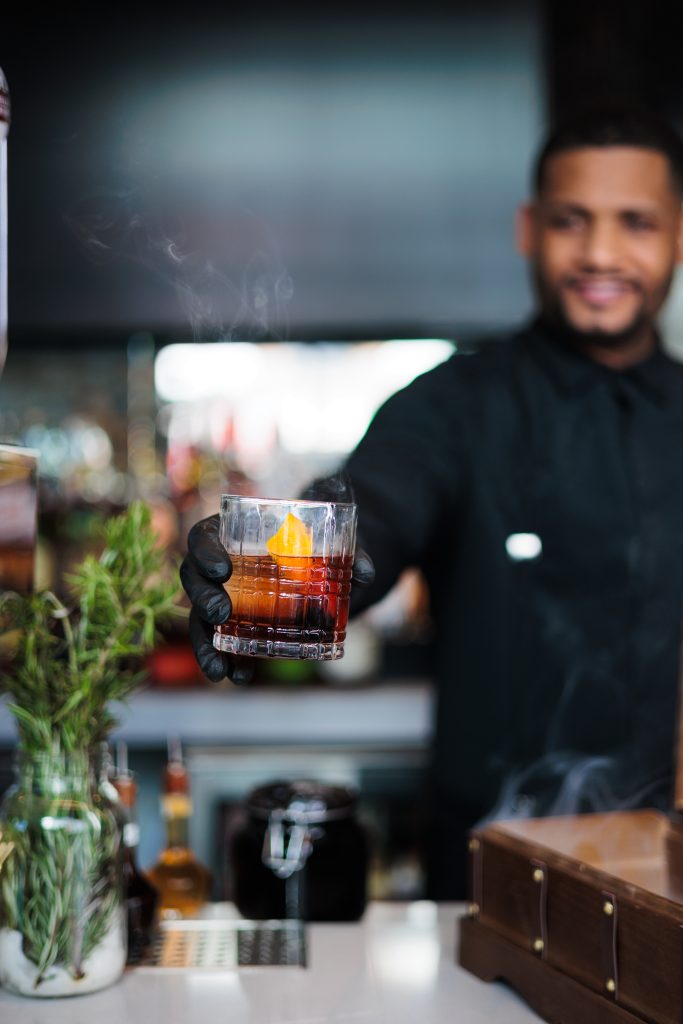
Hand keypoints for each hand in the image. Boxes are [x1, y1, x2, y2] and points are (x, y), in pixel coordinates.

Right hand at [181, 483, 375, 682]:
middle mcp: (218, 563)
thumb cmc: (317, 541)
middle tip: (222, 613)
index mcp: (231, 531)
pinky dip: (226, 661)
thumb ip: (352, 552)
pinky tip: (238, 676)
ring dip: (205, 645)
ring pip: (201, 618)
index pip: (202, 536)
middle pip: (193, 578)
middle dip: (202, 599)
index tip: (223, 569)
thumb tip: (365, 573)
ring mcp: (222, 595)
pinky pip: (221, 642)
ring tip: (220, 669)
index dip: (205, 551)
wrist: (323, 562)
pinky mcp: (233, 624)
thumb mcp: (335, 541)